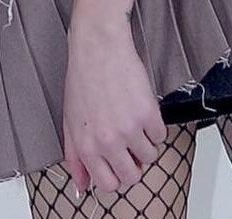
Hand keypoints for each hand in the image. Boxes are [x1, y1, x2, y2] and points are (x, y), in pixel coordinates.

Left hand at [63, 16, 168, 199]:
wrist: (98, 47)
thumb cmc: (83, 78)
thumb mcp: (71, 121)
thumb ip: (75, 157)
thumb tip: (81, 185)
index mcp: (87, 147)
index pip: (108, 184)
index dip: (116, 175)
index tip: (119, 163)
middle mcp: (107, 142)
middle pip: (132, 177)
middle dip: (134, 163)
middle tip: (131, 145)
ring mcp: (129, 129)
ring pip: (150, 156)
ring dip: (146, 143)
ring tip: (136, 123)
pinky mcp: (147, 113)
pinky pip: (161, 135)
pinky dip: (156, 126)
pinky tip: (143, 110)